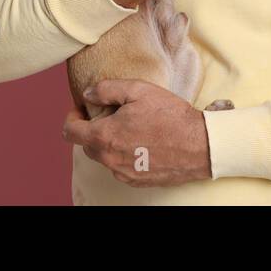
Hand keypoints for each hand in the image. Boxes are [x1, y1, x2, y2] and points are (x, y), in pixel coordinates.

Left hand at [60, 80, 212, 186]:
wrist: (199, 145)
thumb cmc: (170, 116)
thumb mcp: (138, 90)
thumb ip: (107, 90)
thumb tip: (88, 94)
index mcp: (105, 136)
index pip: (71, 132)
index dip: (72, 118)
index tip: (81, 110)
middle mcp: (110, 159)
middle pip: (88, 145)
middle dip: (94, 129)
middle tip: (112, 115)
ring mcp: (123, 172)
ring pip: (105, 156)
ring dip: (111, 143)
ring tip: (132, 128)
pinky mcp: (137, 181)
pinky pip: (121, 166)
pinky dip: (125, 154)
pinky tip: (143, 142)